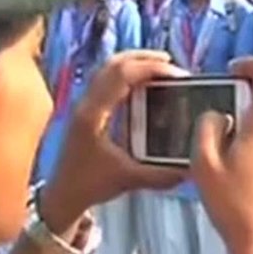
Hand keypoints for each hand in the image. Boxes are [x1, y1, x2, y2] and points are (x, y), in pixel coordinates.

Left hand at [41, 51, 187, 232]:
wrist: (61, 195)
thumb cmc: (89, 185)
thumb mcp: (128, 180)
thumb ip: (160, 176)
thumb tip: (191, 169)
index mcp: (93, 114)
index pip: (122, 75)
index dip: (150, 68)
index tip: (176, 74)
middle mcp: (85, 102)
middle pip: (113, 63)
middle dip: (144, 58)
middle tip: (171, 64)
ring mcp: (83, 103)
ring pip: (107, 68)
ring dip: (134, 62)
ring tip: (160, 68)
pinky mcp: (85, 108)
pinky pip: (105, 79)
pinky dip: (125, 73)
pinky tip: (142, 84)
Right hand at [191, 57, 252, 253]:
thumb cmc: (236, 207)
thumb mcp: (204, 164)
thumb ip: (207, 127)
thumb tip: (216, 115)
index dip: (250, 62)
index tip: (231, 72)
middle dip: (244, 96)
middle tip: (219, 112)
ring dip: (251, 118)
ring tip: (225, 142)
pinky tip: (240, 162)